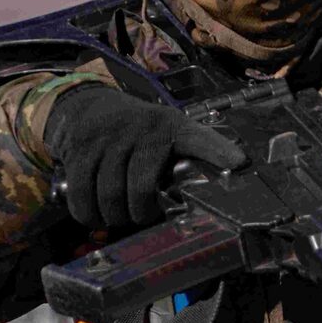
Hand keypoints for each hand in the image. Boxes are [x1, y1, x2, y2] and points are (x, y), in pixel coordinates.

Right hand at [43, 86, 245, 229]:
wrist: (90, 107)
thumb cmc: (138, 134)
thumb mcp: (168, 137)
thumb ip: (189, 163)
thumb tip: (214, 196)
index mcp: (174, 128)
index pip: (200, 139)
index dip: (219, 152)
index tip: (239, 164)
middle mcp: (144, 130)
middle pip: (140, 191)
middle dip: (140, 214)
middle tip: (141, 216)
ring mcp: (110, 138)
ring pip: (110, 196)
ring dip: (114, 216)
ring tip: (120, 215)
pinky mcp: (82, 149)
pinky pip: (82, 194)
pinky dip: (88, 213)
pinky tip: (96, 213)